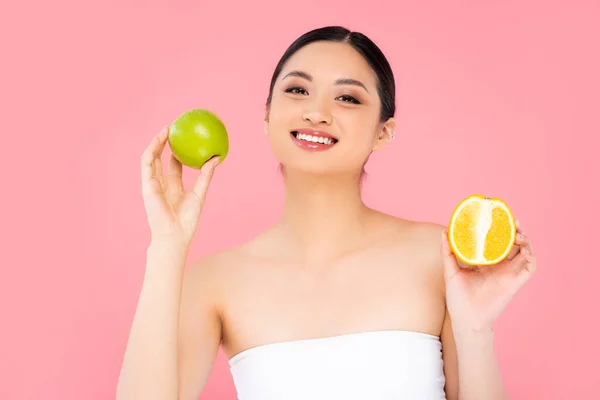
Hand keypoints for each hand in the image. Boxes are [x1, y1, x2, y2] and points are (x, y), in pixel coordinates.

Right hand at [141, 125, 219, 245]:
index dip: (178, 150)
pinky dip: (152, 150)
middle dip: (164, 143)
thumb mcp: (200, 193)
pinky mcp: (146, 184)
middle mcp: (161, 183)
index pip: (173, 164)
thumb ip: (206, 175)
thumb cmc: (187, 219)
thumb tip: (216, 158)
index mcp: (173, 186)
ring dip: (156, 143)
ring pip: (151, 158)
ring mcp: (152, 183)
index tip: (186, 137)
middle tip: (174, 127)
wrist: (174, 234)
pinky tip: (159, 140)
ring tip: (166, 129)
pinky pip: (147, 163)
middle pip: (160, 158)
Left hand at [441, 221, 536, 333]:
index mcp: (487, 262)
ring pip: (524, 253)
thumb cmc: (458, 297)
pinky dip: (530, 258)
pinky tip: (524, 250)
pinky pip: (529, 269)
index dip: (502, 230)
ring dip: (525, 242)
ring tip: (518, 234)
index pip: (498, 242)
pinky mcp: (514, 283)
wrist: (465, 318)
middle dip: (516, 231)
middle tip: (513, 221)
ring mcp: (509, 274)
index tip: (499, 217)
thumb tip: (444, 233)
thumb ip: (448, 252)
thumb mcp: (451, 270)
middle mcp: (500, 266)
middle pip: (513, 244)